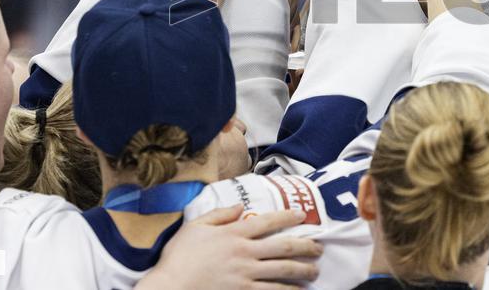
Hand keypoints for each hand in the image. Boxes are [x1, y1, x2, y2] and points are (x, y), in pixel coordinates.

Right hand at [135, 205, 321, 289]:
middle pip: (284, 247)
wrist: (170, 287)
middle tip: (318, 248)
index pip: (267, 221)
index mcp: (234, 233)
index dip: (288, 216)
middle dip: (306, 247)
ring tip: (314, 271)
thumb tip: (239, 207)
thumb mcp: (195, 227)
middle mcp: (244, 253)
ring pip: (283, 272)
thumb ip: (219, 214)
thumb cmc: (179, 257)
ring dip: (303, 271)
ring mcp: (245, 275)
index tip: (302, 214)